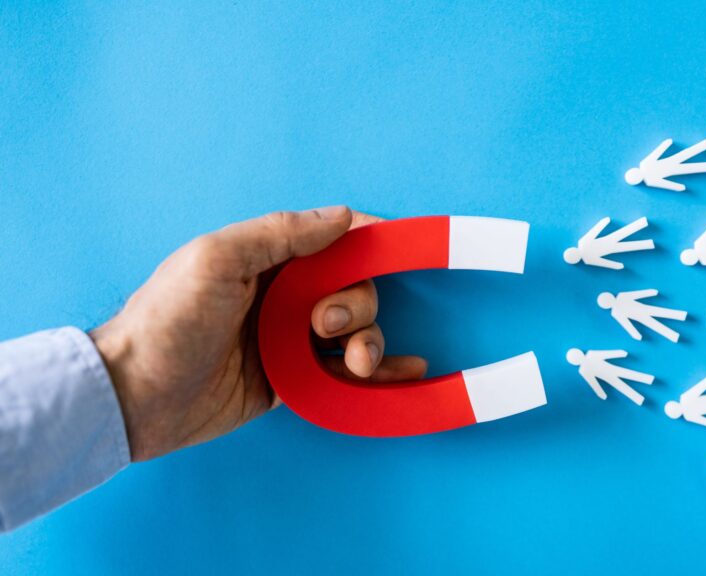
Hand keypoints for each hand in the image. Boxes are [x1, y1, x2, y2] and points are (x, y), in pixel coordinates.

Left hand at [89, 206, 426, 460]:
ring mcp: (289, 340)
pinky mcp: (292, 381)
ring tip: (352, 362)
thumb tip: (343, 216)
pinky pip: (344, 371)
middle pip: (353, 289)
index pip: (332, 240)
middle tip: (321, 325)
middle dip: (355, 305)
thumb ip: (279, 234)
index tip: (402, 247)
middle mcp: (283, 296)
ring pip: (356, 331)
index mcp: (267, 259)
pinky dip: (379, 372)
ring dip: (368, 342)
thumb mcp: (216, 261)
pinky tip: (408, 373)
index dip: (370, 242)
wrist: (133, 398)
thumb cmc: (166, 321)